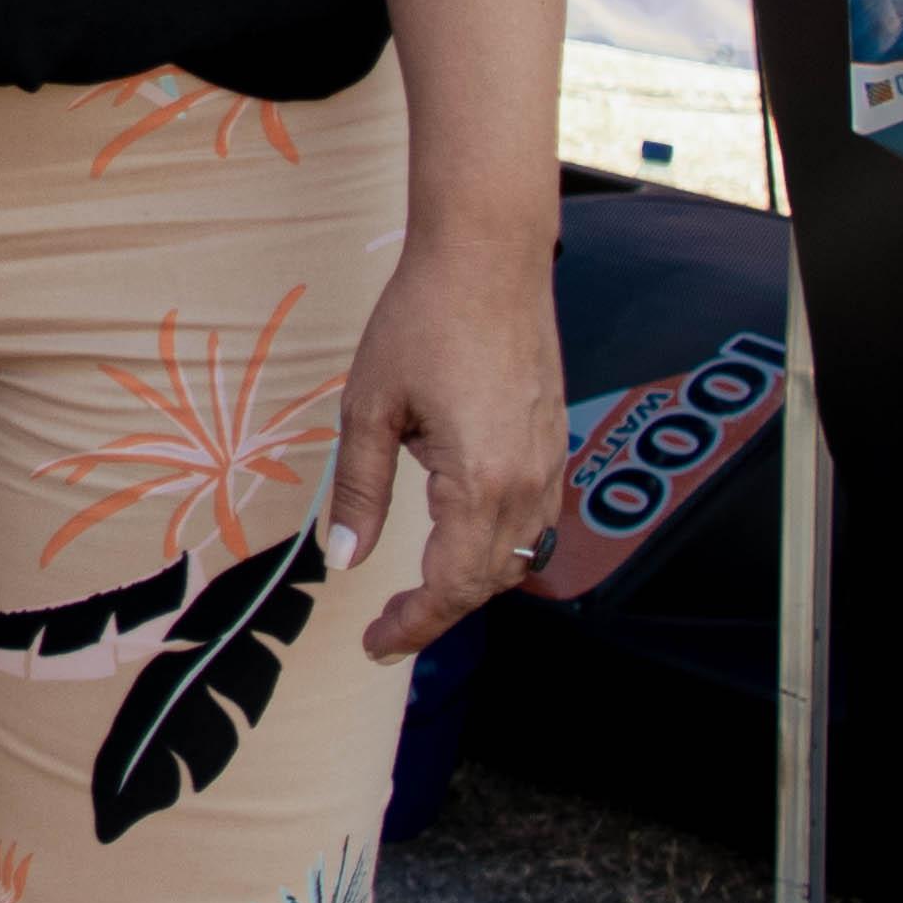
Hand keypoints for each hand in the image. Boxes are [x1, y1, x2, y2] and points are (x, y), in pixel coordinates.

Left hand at [325, 228, 564, 658]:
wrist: (489, 257)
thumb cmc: (422, 320)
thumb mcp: (370, 407)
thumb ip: (359, 489)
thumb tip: (346, 560)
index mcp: (481, 482)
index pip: (452, 586)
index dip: (414, 625)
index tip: (375, 645)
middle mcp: (529, 484)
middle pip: (490, 582)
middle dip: (439, 612)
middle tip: (387, 628)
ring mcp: (551, 464)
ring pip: (520, 556)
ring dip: (473, 582)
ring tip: (419, 593)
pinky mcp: (556, 442)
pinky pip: (535, 520)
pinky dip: (499, 546)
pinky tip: (460, 538)